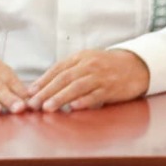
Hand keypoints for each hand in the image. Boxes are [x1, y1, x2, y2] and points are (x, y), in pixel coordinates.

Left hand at [28, 48, 152, 111]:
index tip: (29, 93)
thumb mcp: (87, 61)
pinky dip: (84, 101)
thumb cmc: (107, 66)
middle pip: (64, 78)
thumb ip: (69, 71)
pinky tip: (74, 107)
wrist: (136, 65)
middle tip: (33, 104)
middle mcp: (90, 65)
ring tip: (47, 107)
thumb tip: (43, 86)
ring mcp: (101, 77)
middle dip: (47, 92)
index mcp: (81, 57)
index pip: (58, 69)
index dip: (42, 81)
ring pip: (77, 87)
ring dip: (61, 97)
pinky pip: (95, 95)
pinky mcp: (111, 88)